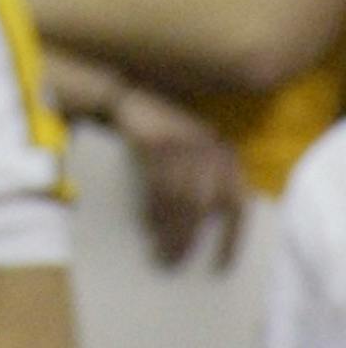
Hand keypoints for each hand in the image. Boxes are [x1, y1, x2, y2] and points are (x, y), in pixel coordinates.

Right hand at [111, 83, 245, 267]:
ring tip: (161, 255)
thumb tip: (206, 240)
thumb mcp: (195, 159)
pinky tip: (147, 227)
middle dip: (190, 239)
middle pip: (204, 205)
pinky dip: (153, 210)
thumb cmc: (167, 141)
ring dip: (169, 231)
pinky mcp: (155, 140)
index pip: (237, 204)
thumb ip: (205, 187)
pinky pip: (156, 184)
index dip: (232, 239)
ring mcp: (181, 141)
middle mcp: (208, 147)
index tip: (220, 269)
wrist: (131, 100)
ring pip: (180, 199)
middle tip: (175, 265)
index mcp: (225, 156)